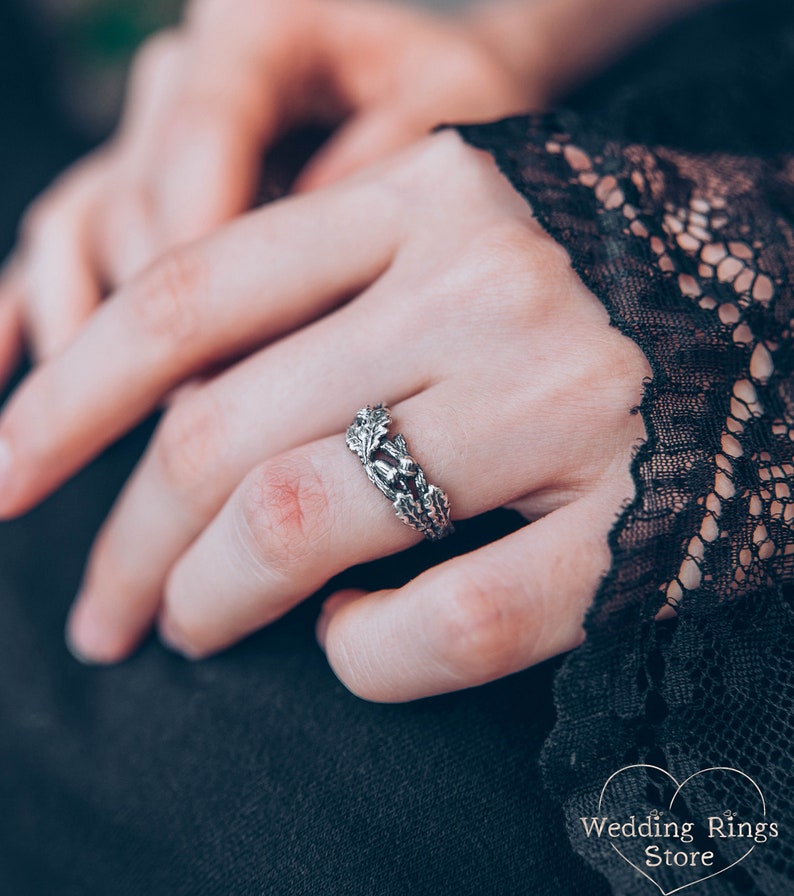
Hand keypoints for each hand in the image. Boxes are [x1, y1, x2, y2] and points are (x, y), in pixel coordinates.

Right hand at [0, 0, 532, 378]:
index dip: (200, 250)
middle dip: (160, 321)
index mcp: (258, 31)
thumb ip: (383, 179)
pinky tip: (2, 364)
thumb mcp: (450, 116)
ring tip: (94, 418)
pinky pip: (59, 246)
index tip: (217, 358)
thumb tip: (300, 290)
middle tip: (198, 420)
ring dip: (90, 332)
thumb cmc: (456, 106)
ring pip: (85, 229)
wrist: (437, 98)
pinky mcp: (136, 195)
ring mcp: (153, 141)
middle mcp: (185, 78)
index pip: (202, 134)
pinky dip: (30, 306)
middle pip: (137, 200)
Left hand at [0, 133, 648, 700]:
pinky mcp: (637, 524)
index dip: (66, 402)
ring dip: (219, 599)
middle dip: (131, 546)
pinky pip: (449, 625)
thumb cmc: (595, 277)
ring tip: (196, 629)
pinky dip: (368, 657)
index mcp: (427, 198)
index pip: (189, 300)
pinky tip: (358, 644)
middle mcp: (486, 289)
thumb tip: (174, 429)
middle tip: (108, 613)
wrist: (791, 301)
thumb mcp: (454, 236)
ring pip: (312, 525)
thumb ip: (325, 302)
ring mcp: (567, 405)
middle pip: (226, 436)